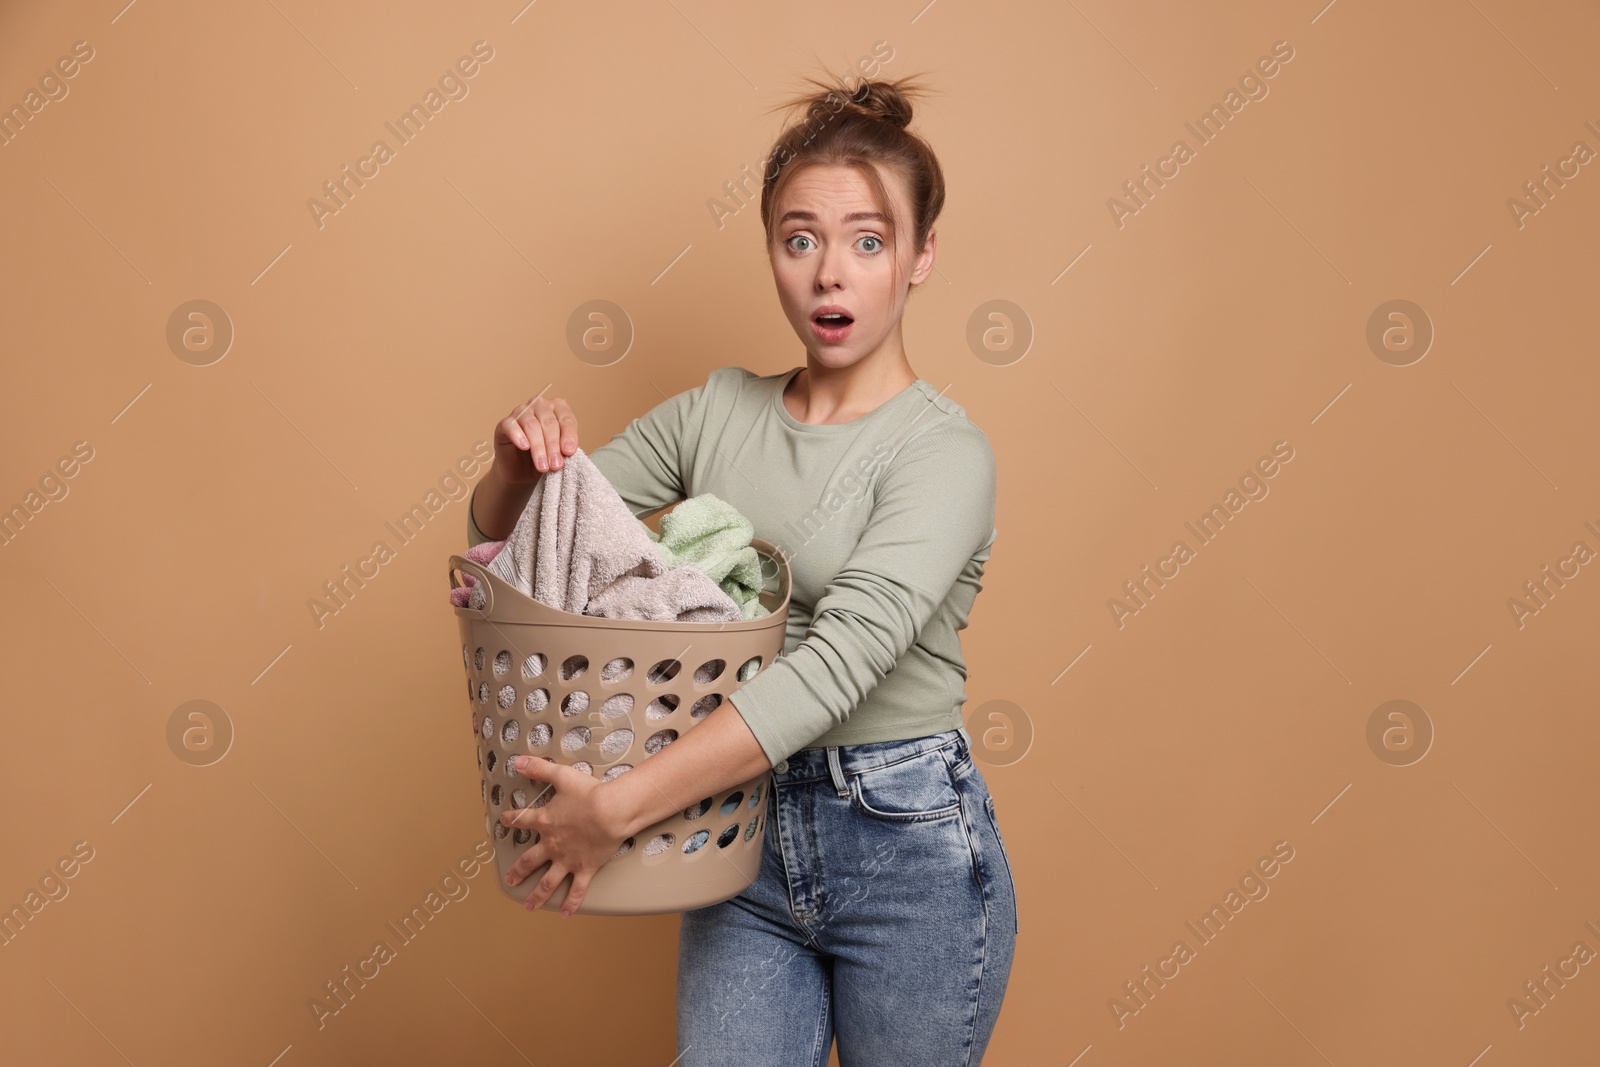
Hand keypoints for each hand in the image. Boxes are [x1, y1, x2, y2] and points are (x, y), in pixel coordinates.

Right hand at [494, 394, 579, 484]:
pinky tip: (524, 447)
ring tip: (542, 466)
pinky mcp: (505, 423)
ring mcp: (521, 411)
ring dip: (538, 447)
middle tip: (555, 465)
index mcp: (558, 408)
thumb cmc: (544, 457)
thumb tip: (568, 450)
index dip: (569, 435)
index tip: (569, 452)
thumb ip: (564, 449)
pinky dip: (518, 436)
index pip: (567, 419)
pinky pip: (511, 425)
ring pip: (532, 425)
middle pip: (549, 423)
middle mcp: (540, 405)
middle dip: (553, 445)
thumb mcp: (559, 453)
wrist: (521, 470)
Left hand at [500, 756, 628, 916]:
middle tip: (509, 880)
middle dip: (518, 870)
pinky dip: (571, 903)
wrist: (610, 812)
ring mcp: (567, 860)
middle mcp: (552, 845)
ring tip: (528, 905)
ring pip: (548, 881)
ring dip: (537, 894)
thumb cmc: (589, 794)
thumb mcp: (561, 776)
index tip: (504, 821)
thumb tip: (518, 761)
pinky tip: (564, 914)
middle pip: (529, 860)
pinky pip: (576, 890)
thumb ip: (539, 768)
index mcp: (546, 822)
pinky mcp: (584, 868)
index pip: (523, 820)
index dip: (512, 820)